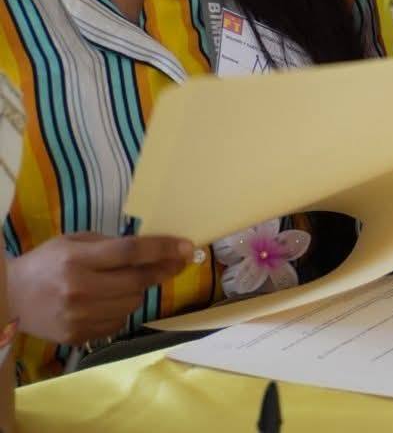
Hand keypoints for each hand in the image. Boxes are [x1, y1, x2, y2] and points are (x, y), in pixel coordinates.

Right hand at [8, 233, 193, 344]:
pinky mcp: (78, 336)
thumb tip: (154, 248)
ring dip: (139, 290)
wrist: (10, 299)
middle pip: (138, 281)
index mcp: (77, 260)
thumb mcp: (73, 242)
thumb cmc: (46, 264)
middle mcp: (79, 289)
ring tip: (125, 282)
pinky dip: (121, 310)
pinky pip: (118, 322)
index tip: (188, 247)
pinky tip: (108, 301)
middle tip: (178, 262)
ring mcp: (78, 316)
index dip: (163, 248)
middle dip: (163, 270)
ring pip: (133, 303)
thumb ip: (110, 245)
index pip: (130, 252)